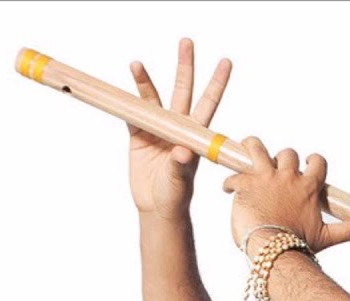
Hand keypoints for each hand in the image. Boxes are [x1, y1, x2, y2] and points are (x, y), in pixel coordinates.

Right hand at [127, 38, 230, 220]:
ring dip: (145, 81)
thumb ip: (180, 166)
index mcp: (195, 134)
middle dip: (185, 66)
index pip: (208, 102)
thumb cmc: (176, 197)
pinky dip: (127, 102)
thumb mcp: (180, 182)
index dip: (217, 82)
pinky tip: (123, 89)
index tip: (226, 61)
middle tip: (187, 42)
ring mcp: (158, 130)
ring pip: (153, 98)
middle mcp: (178, 126)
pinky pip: (132, 115)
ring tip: (136, 64)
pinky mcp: (138, 137)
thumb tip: (182, 152)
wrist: (157, 208)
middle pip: (182, 89)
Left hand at [222, 136, 349, 257]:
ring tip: (247, 150)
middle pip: (287, 153)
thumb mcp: (327, 236)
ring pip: (256, 148)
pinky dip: (231, 182)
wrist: (272, 249)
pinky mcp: (244, 184)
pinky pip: (234, 175)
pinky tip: (229, 190)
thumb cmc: (299, 245)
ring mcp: (264, 178)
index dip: (312, 161)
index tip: (307, 166)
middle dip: (282, 159)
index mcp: (308, 187)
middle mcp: (287, 177)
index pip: (317, 161)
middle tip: (274, 171)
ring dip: (251, 147)